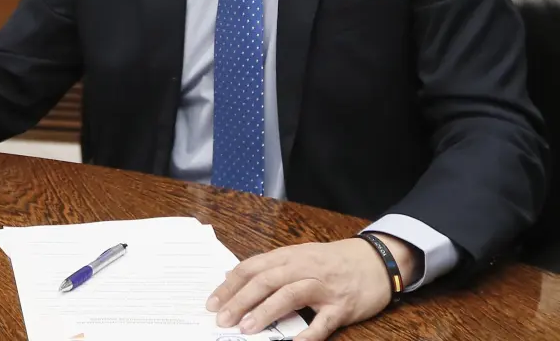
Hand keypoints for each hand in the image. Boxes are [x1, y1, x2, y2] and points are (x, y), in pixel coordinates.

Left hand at [206, 235, 416, 339]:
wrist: (376, 260)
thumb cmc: (332, 261)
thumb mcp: (299, 256)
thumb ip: (269, 267)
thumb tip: (233, 277)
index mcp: (289, 256)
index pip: (251, 268)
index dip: (230, 286)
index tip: (212, 303)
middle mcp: (303, 268)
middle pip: (266, 281)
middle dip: (240, 301)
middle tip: (222, 319)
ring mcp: (324, 288)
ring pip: (289, 295)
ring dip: (265, 312)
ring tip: (246, 329)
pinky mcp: (342, 307)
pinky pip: (323, 322)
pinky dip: (307, 334)